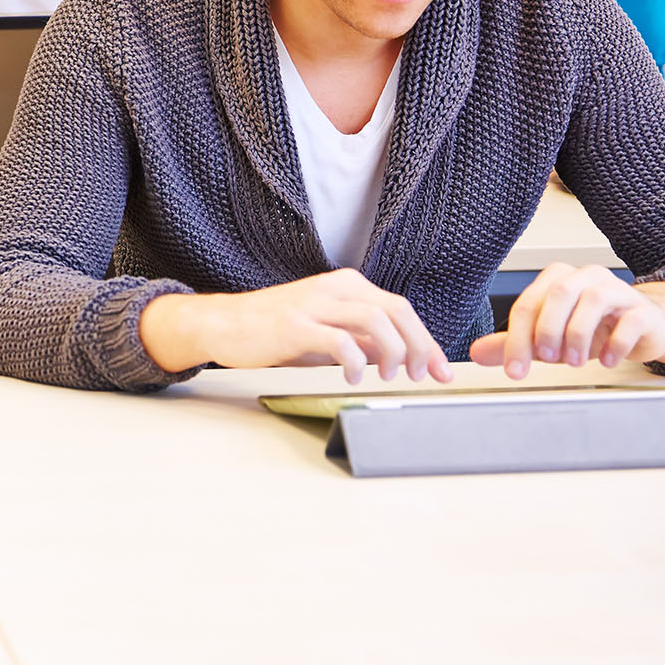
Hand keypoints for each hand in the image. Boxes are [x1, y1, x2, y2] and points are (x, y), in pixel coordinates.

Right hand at [139, 268, 451, 383]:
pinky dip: (356, 363)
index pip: (400, 309)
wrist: (224, 324)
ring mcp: (314, 304)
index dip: (427, 341)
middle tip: (424, 376)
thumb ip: (361, 340)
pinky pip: (340, 341)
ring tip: (390, 377)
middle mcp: (334, 288)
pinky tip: (353, 378)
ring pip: (376, 321)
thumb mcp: (326, 332)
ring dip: (394, 353)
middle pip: (397, 311)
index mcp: (345, 285)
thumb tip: (400, 358)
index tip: (441, 370)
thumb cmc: (274, 330)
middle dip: (420, 347)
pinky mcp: (295, 325)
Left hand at [470, 263, 664, 377]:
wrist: (642, 326)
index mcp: (557, 278)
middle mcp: (585, 276)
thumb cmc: (592, 327)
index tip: (515, 370)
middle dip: (547, 330)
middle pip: (558, 294)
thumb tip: (476, 352)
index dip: (517, 339)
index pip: (528, 304)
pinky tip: (606, 360)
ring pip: (593, 302)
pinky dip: (615, 343)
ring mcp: (617, 289)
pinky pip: (629, 320)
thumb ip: (514, 341)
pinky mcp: (642, 309)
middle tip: (547, 359)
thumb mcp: (548, 335)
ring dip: (578, 336)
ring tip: (575, 361)